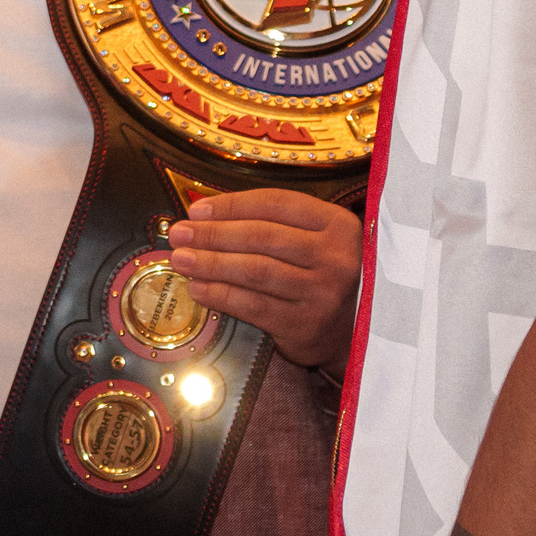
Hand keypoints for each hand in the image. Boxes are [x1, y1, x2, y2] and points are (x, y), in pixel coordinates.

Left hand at [163, 189, 360, 369]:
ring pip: (255, 271)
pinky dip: (221, 296)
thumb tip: (206, 215)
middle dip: (214, 234)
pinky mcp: (306, 326)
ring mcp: (322, 293)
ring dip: (211, 264)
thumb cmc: (322, 274)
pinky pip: (254, 306)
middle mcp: (335, 256)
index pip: (275, 204)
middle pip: (261, 237)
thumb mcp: (315, 239)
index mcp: (337, 224)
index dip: (231, 205)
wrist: (356, 331)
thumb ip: (273, 223)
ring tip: (181, 260)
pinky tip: (199, 289)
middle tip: (179, 234)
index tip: (196, 210)